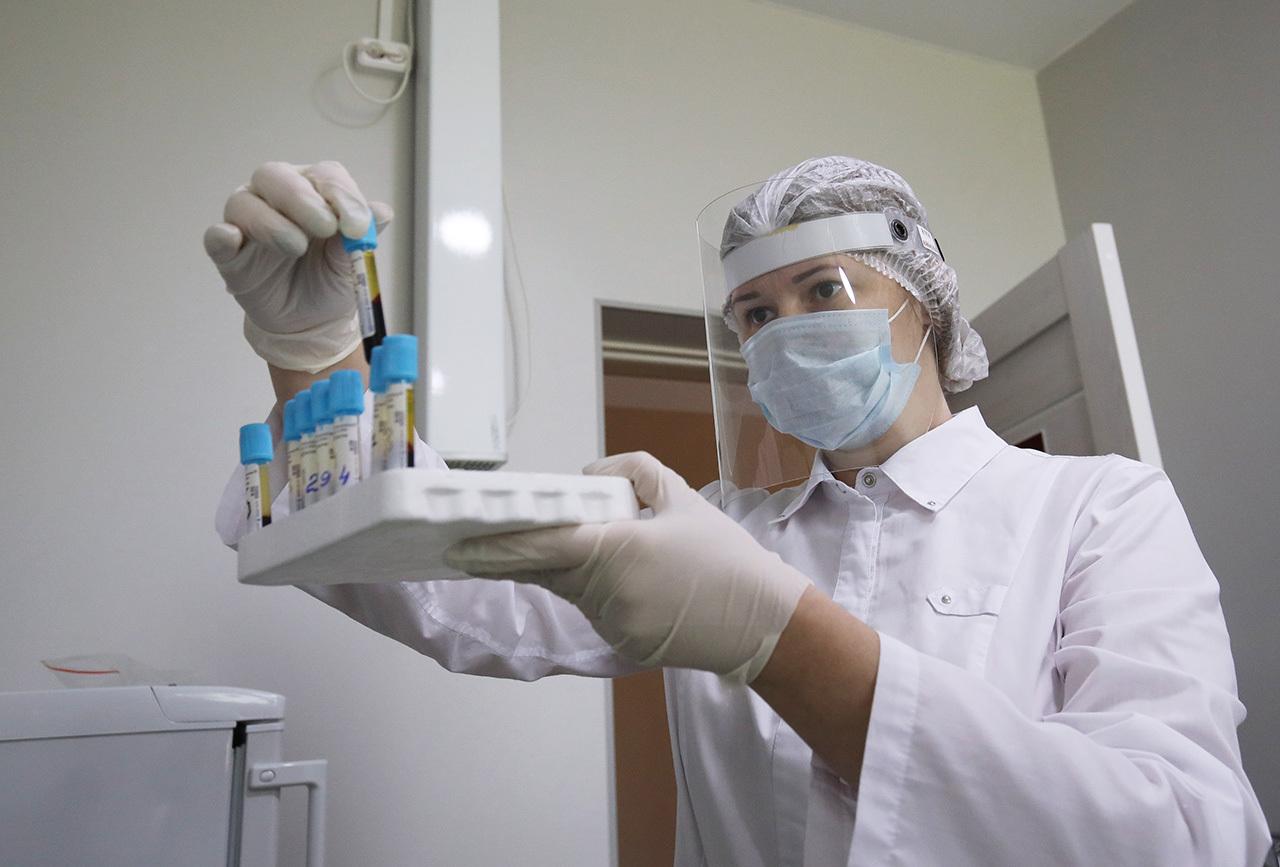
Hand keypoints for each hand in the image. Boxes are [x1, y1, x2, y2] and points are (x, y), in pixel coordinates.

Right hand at [204, 161, 392, 372]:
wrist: (312, 319)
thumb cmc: (331, 277)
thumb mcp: (353, 259)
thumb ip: (364, 234)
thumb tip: (382, 212)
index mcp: (313, 189)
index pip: (324, 175)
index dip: (341, 195)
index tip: (358, 226)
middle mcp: (276, 195)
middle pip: (277, 176)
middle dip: (303, 199)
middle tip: (326, 227)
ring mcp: (248, 220)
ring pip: (245, 203)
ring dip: (272, 223)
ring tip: (297, 247)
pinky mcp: (229, 251)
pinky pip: (217, 236)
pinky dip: (222, 236)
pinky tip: (232, 239)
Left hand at [444, 452, 812, 681]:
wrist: (763, 623)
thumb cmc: (725, 557)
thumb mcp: (683, 498)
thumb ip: (633, 472)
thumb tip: (588, 476)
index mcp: (619, 549)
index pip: (543, 545)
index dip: (496, 546)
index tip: (458, 545)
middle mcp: (608, 592)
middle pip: (545, 570)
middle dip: (509, 557)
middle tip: (471, 544)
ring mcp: (613, 623)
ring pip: (568, 589)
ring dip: (557, 569)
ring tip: (560, 545)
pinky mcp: (621, 643)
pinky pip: (592, 608)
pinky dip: (588, 589)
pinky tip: (612, 577)